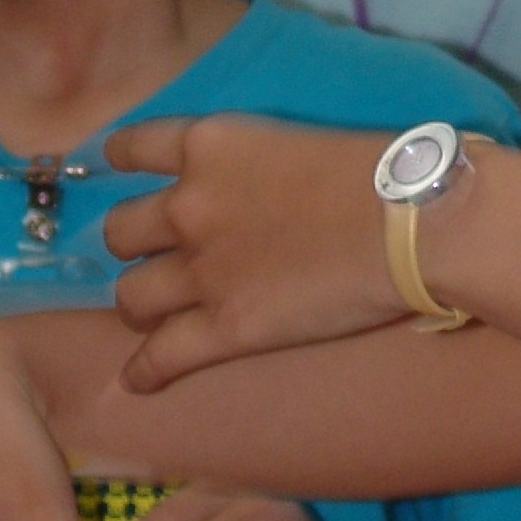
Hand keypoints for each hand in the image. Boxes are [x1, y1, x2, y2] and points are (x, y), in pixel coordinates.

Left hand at [101, 115, 407, 389]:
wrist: (408, 220)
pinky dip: (144, 372)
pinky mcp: (223, 327)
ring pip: (130, 296)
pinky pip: (160, 357)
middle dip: (134, 247)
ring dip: (140, 306)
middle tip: (159, 258)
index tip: (113, 168)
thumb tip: (266, 192)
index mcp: (210, 145)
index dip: (117, 160)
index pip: (134, 146)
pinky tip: (140, 380)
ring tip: (155, 317)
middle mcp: (188, 205)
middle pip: (121, 230)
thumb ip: (261, 164)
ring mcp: (200, 270)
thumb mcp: (299, 140)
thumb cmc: (378, 170)